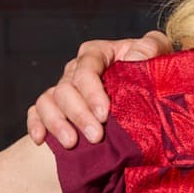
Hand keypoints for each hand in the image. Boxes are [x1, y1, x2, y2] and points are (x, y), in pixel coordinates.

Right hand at [26, 32, 168, 146]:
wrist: (150, 91)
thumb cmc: (153, 70)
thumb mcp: (157, 54)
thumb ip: (149, 49)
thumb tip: (135, 57)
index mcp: (97, 53)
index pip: (86, 69)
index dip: (92, 92)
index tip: (105, 114)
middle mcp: (76, 69)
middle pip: (66, 88)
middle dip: (80, 114)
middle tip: (96, 137)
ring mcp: (65, 88)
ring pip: (48, 100)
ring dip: (57, 123)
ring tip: (72, 143)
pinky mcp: (57, 106)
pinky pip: (37, 111)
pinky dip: (36, 124)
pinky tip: (41, 140)